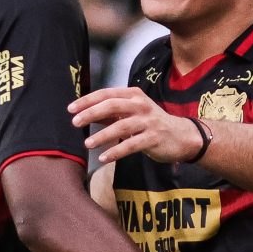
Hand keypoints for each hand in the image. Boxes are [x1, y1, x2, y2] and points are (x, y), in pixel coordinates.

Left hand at [70, 86, 205, 168]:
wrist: (181, 136)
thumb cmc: (151, 124)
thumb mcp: (131, 114)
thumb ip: (111, 113)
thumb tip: (84, 114)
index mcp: (133, 95)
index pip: (106, 94)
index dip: (87, 101)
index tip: (71, 109)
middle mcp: (140, 105)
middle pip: (112, 106)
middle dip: (91, 113)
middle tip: (75, 122)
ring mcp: (148, 121)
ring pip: (121, 126)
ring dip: (102, 135)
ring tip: (87, 144)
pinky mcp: (153, 138)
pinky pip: (131, 145)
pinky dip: (116, 152)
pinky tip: (103, 157)